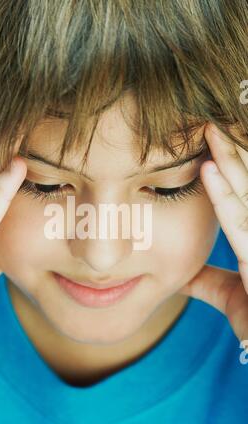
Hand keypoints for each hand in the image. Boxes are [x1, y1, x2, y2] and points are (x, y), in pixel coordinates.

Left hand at [178, 123, 247, 349]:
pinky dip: (226, 198)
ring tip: (210, 132)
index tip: (212, 142)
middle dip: (236, 153)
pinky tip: (208, 170)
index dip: (235, 169)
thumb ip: (211, 283)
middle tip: (210, 122)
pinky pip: (243, 225)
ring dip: (231, 162)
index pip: (247, 197)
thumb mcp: (235, 300)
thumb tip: (183, 273)